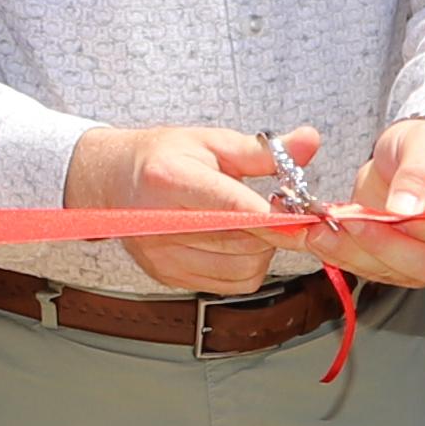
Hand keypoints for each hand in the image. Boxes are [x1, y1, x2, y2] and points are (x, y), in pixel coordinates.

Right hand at [66, 121, 308, 294]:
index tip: (302, 218)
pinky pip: (230, 284)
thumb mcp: (211, 141)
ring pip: (242, 269)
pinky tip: (233, 242)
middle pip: (241, 243)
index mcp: (171, 178)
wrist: (114, 182)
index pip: (231, 208)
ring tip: (249, 224)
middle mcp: (161, 222)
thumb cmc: (163, 157)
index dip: (272, 218)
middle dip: (271, 231)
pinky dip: (244, 266)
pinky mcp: (168, 276)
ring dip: (260, 251)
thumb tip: (309, 141)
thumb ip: (263, 151)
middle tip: (276, 211)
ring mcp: (162, 255)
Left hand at [329, 116, 424, 286]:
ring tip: (321, 229)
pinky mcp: (404, 268)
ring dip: (355, 254)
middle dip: (383, 246)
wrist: (412, 158)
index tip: (390, 214)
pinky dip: (346, 257)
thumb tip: (406, 208)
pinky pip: (376, 271)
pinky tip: (321, 238)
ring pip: (397, 273)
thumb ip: (419, 172)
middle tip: (346, 221)